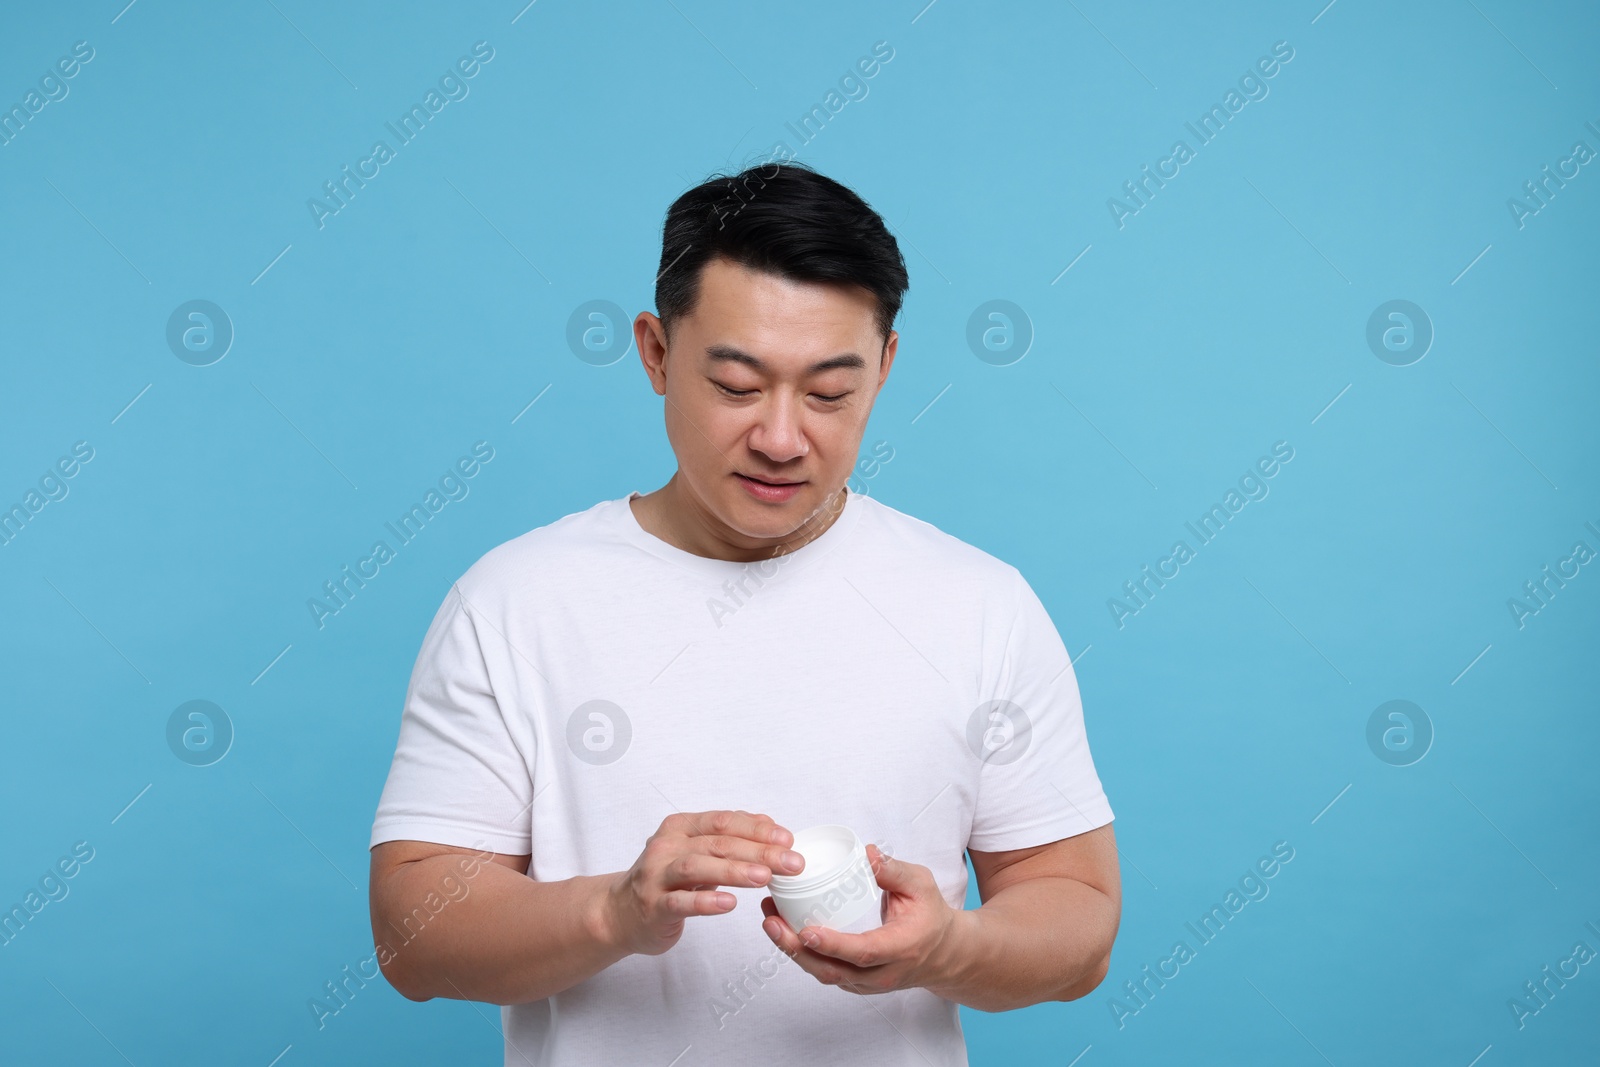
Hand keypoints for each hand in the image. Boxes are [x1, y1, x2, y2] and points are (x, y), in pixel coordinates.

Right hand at [603, 810, 803, 956]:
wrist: (620, 912)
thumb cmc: (666, 880)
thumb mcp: (694, 851)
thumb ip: (728, 837)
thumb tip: (770, 824)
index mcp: (680, 827)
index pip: (723, 821)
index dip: (757, 828)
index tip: (787, 840)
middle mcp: (666, 847)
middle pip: (717, 843)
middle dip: (758, 852)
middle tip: (791, 862)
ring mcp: (657, 876)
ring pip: (697, 867)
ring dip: (733, 871)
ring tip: (764, 877)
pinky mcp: (653, 906)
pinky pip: (681, 902)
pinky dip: (706, 902)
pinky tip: (729, 904)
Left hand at [760, 844, 967, 995]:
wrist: (944, 954)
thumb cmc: (931, 915)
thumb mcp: (921, 885)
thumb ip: (894, 870)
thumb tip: (867, 853)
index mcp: (900, 948)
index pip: (862, 952)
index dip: (832, 944)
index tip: (806, 930)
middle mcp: (881, 973)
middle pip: (833, 970)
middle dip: (797, 949)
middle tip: (772, 922)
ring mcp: (866, 983)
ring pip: (824, 974)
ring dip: (793, 951)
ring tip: (770, 921)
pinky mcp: (856, 983)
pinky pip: (825, 972)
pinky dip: (802, 954)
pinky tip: (783, 930)